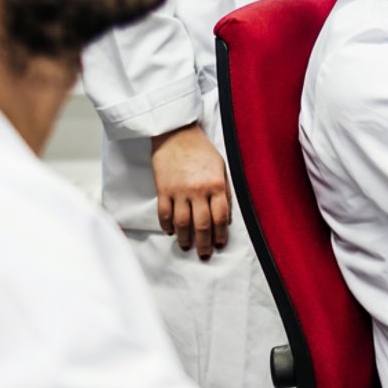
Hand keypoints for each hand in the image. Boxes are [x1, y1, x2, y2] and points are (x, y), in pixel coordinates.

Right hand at [151, 123, 230, 258]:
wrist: (176, 133)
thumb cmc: (201, 149)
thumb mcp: (220, 166)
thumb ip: (223, 189)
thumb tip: (225, 214)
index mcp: (216, 184)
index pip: (221, 217)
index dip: (220, 234)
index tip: (219, 244)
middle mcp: (198, 191)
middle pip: (202, 224)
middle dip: (204, 243)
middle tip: (204, 255)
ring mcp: (179, 191)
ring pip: (182, 223)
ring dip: (185, 238)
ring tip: (187, 246)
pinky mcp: (163, 190)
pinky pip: (164, 213)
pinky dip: (167, 225)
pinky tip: (170, 232)